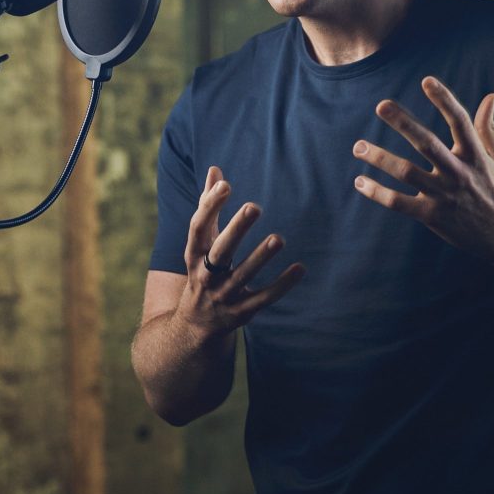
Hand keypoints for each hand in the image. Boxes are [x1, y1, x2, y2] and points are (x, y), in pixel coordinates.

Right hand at [178, 166, 305, 334]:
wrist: (196, 323)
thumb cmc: (202, 269)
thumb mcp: (200, 241)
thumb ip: (208, 205)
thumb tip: (216, 170)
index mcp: (194, 253)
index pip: (198, 227)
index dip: (209, 206)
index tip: (225, 185)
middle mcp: (206, 274)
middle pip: (220, 250)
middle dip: (236, 230)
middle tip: (254, 206)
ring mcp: (224, 295)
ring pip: (243, 275)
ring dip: (260, 257)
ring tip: (277, 238)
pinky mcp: (242, 312)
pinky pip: (264, 298)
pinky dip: (282, 285)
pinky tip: (300, 268)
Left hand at [352, 78, 493, 263]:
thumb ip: (488, 127)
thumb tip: (490, 96)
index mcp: (475, 155)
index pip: (459, 121)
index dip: (444, 99)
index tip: (426, 80)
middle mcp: (458, 172)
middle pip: (427, 143)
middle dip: (404, 123)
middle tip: (381, 106)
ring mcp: (444, 195)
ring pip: (407, 172)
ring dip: (380, 158)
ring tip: (358, 146)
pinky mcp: (431, 215)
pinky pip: (399, 203)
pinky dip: (378, 192)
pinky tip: (360, 181)